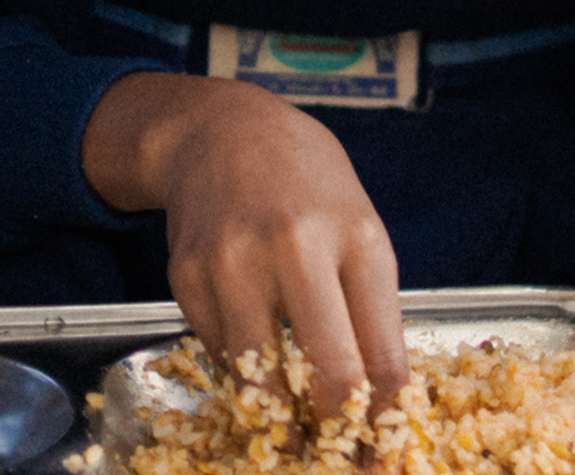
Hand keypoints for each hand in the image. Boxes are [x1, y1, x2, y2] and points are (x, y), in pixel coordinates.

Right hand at [83, 72, 404, 418]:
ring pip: (261, 378)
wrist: (225, 134)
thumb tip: (377, 395)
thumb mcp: (361, 230)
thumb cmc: (309, 187)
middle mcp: (298, 250)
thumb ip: (368, 306)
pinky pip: (219, 356)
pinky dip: (241, 377)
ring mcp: (236, 265)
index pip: (382, 348)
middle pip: (328, 370)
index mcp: (358, 239)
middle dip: (339, 431)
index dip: (387, 414)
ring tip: (296, 441)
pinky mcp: (186, 279)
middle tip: (343, 462)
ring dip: (281, 421)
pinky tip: (255, 377)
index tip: (387, 450)